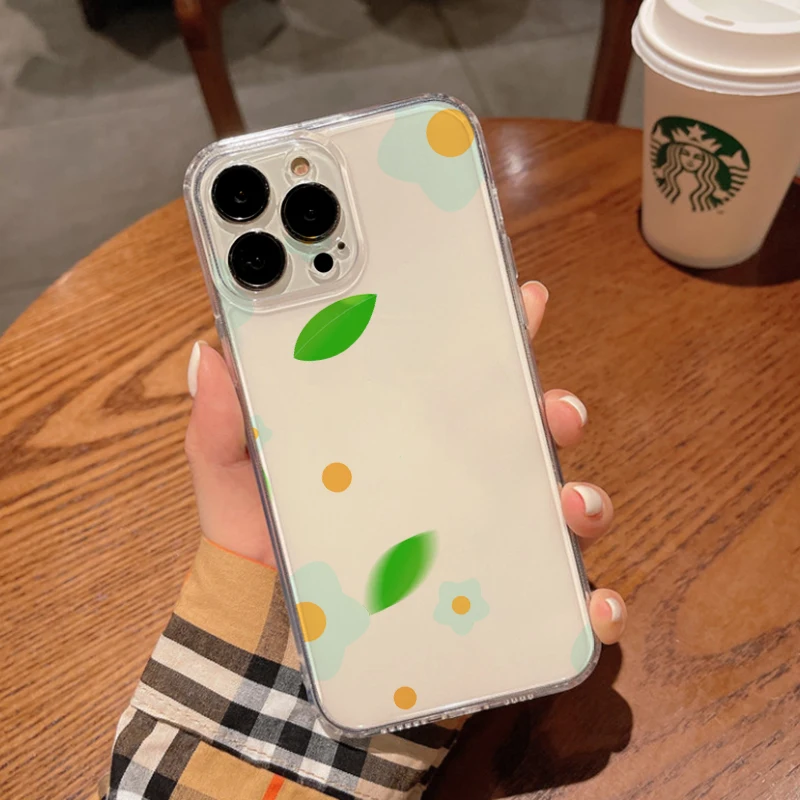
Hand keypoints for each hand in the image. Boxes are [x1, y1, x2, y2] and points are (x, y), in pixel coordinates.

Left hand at [184, 281, 626, 643]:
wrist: (270, 634)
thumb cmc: (261, 539)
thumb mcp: (234, 472)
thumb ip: (222, 420)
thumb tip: (208, 353)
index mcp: (405, 433)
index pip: (461, 374)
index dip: (498, 332)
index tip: (524, 299)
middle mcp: (454, 476)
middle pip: (525, 431)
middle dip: (555, 409)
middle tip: (553, 407)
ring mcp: (480, 536)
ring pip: (555, 504)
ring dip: (582, 498)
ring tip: (570, 503)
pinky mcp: (493, 601)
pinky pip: (557, 601)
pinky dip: (590, 600)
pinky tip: (594, 603)